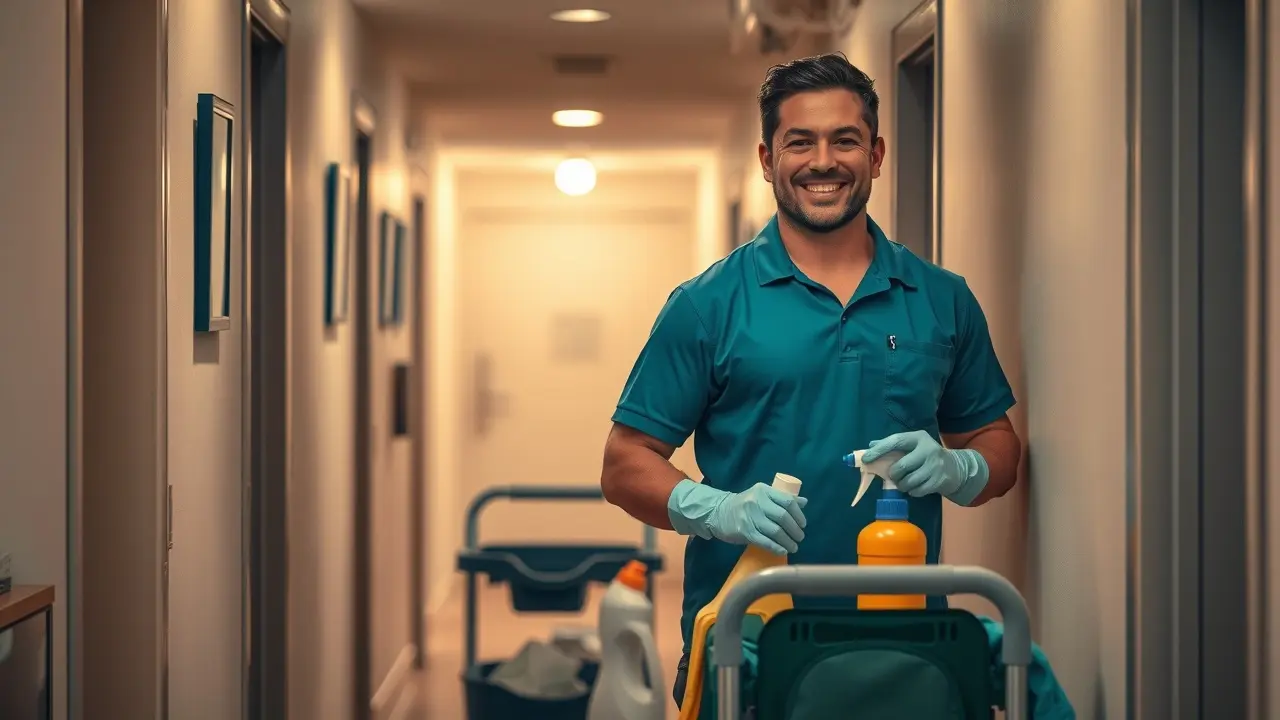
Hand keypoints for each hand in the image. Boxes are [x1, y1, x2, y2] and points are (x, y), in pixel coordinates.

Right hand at [667, 480, 807, 554]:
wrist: (717, 512)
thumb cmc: (744, 504)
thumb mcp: (762, 496)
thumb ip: (782, 499)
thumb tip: (804, 502)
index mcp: (763, 491)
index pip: (787, 501)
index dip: (798, 515)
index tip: (802, 524)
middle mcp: (757, 502)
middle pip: (783, 517)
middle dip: (795, 530)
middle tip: (800, 537)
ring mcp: (750, 517)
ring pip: (776, 531)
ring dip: (788, 541)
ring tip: (794, 546)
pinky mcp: (744, 531)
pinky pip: (765, 541)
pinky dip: (776, 547)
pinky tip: (783, 550)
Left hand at [861, 430, 984, 499]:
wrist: (954, 468)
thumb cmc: (926, 456)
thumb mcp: (912, 446)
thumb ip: (892, 445)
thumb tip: (870, 446)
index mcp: (918, 437)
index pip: (895, 441)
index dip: (879, 450)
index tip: (866, 459)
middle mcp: (928, 449)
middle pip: (901, 466)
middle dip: (893, 474)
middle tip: (893, 475)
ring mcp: (935, 466)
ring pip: (909, 481)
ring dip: (902, 485)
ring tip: (904, 482)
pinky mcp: (939, 480)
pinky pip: (917, 491)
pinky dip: (912, 491)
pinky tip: (915, 487)